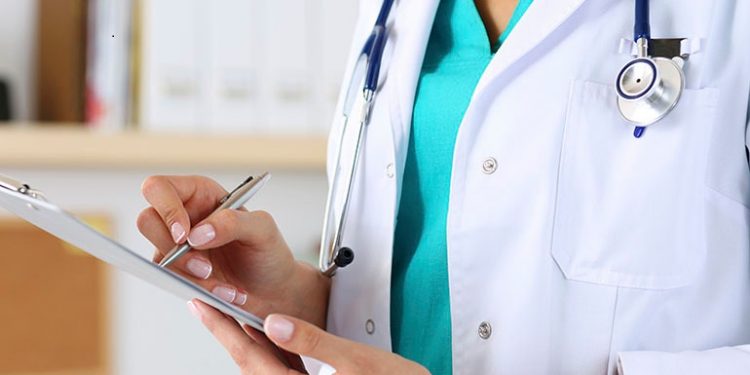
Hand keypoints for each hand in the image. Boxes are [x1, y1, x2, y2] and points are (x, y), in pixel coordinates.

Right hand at [137, 175, 328, 325]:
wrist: (274, 291)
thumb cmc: (269, 253)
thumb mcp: (262, 230)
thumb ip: (233, 222)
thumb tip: (196, 234)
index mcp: (200, 194)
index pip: (159, 188)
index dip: (165, 209)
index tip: (185, 235)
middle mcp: (184, 217)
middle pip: (147, 222)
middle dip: (174, 250)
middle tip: (205, 267)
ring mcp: (177, 247)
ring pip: (159, 258)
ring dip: (191, 276)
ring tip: (225, 286)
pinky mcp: (179, 273)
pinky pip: (172, 281)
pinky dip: (199, 290)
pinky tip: (224, 293)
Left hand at [188, 299, 429, 374]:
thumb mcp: (355, 361)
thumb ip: (312, 341)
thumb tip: (275, 321)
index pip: (248, 356)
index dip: (222, 328)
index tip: (202, 306)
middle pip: (251, 362)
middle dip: (230, 332)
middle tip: (209, 304)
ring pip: (265, 366)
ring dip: (250, 341)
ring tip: (235, 313)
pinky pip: (283, 370)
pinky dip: (273, 351)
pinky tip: (274, 336)